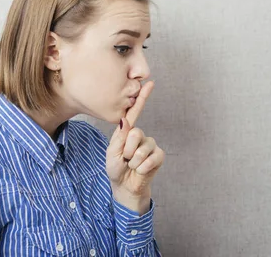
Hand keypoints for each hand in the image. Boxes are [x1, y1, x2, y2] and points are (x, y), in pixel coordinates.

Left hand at [106, 81, 164, 213]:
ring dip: (134, 162)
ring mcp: (150, 144)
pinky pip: (151, 158)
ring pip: (142, 149)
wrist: (124, 186)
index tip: (149, 82)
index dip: (143, 97)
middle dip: (127, 151)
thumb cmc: (116, 168)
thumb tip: (125, 120)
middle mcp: (140, 135)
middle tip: (125, 159)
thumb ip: (119, 137)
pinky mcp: (158, 155)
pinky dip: (142, 168)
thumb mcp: (112, 152)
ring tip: (132, 166)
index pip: (135, 111)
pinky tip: (140, 170)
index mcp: (127, 131)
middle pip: (135, 134)